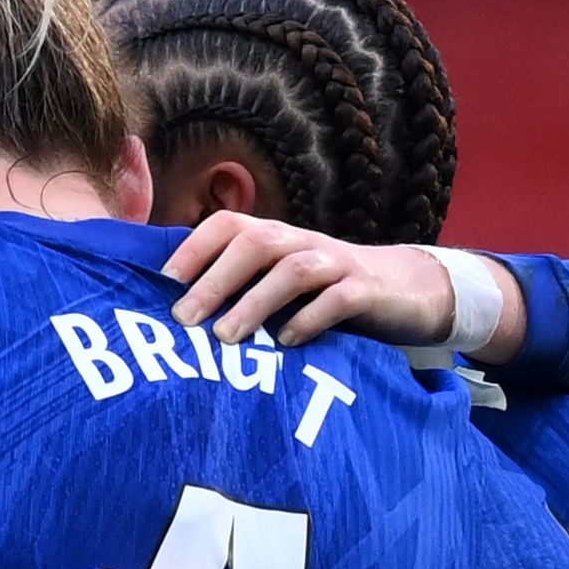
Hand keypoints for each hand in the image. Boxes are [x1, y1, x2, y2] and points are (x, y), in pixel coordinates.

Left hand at [163, 212, 456, 346]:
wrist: (405, 291)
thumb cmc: (323, 294)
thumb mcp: (279, 284)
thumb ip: (239, 288)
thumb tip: (174, 310)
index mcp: (275, 238)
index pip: (228, 225)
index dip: (194, 248)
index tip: (163, 283)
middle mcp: (303, 242)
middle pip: (256, 243)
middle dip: (216, 279)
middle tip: (184, 318)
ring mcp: (337, 264)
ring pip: (294, 270)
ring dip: (255, 302)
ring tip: (226, 337)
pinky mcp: (368, 290)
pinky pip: (338, 298)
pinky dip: (309, 319)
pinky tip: (287, 343)